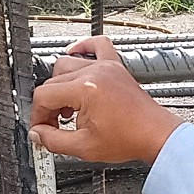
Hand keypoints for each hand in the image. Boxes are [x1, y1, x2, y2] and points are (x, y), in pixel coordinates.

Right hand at [31, 36, 182, 166]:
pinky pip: (97, 45)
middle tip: (55, 125)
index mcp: (85, 89)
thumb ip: (53, 140)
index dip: (38, 116)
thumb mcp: (84, 147)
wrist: (156, 135)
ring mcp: (106, 66)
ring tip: (69, 107)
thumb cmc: (130, 139)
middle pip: (53, 81)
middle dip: (49, 105)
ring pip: (67, 64)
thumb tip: (37, 134)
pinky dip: (83, 48)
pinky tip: (76, 57)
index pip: (44, 96)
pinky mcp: (115, 66)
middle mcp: (94, 72)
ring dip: (61, 86)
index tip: (42, 129)